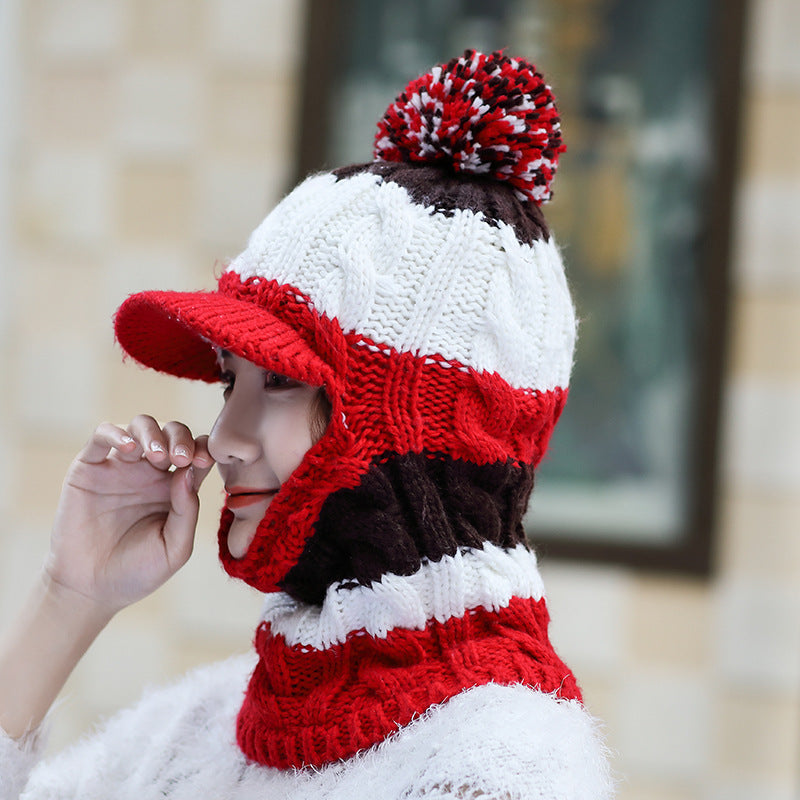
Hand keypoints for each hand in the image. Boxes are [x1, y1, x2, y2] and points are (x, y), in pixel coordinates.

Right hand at [44, 416, 214, 614]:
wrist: (90, 591)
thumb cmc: (138, 572)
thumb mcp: (175, 547)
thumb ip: (188, 511)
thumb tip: (189, 471)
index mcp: (176, 488)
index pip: (196, 454)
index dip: (203, 450)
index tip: (205, 461)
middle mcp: (151, 472)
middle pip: (172, 433)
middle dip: (180, 438)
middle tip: (180, 458)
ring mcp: (121, 467)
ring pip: (141, 426)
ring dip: (153, 433)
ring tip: (157, 456)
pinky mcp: (89, 468)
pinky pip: (101, 436)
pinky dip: (116, 433)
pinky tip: (128, 449)